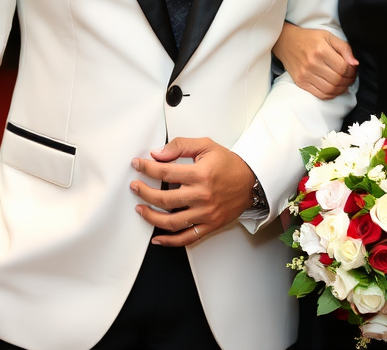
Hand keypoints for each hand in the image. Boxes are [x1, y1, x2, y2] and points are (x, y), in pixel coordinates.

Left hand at [131, 137, 256, 246]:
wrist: (251, 181)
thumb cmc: (229, 164)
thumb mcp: (206, 146)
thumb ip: (181, 146)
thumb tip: (158, 153)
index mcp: (200, 174)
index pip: (165, 172)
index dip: (147, 168)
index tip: (138, 165)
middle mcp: (202, 195)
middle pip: (164, 199)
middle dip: (144, 193)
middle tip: (135, 187)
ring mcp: (205, 213)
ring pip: (172, 222)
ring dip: (151, 217)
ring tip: (140, 210)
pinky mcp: (210, 225)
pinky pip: (187, 238)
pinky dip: (170, 241)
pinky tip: (158, 239)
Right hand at [273, 23, 357, 98]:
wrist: (286, 42)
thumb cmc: (309, 38)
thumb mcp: (328, 36)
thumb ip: (344, 48)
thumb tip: (355, 63)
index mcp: (321, 50)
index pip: (343, 67)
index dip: (352, 71)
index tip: (353, 69)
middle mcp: (312, 64)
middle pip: (337, 80)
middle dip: (348, 80)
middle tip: (350, 77)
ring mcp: (305, 74)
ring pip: (330, 90)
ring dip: (341, 89)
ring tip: (344, 83)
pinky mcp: (300, 82)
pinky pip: (320, 94)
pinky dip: (331, 94)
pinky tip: (334, 88)